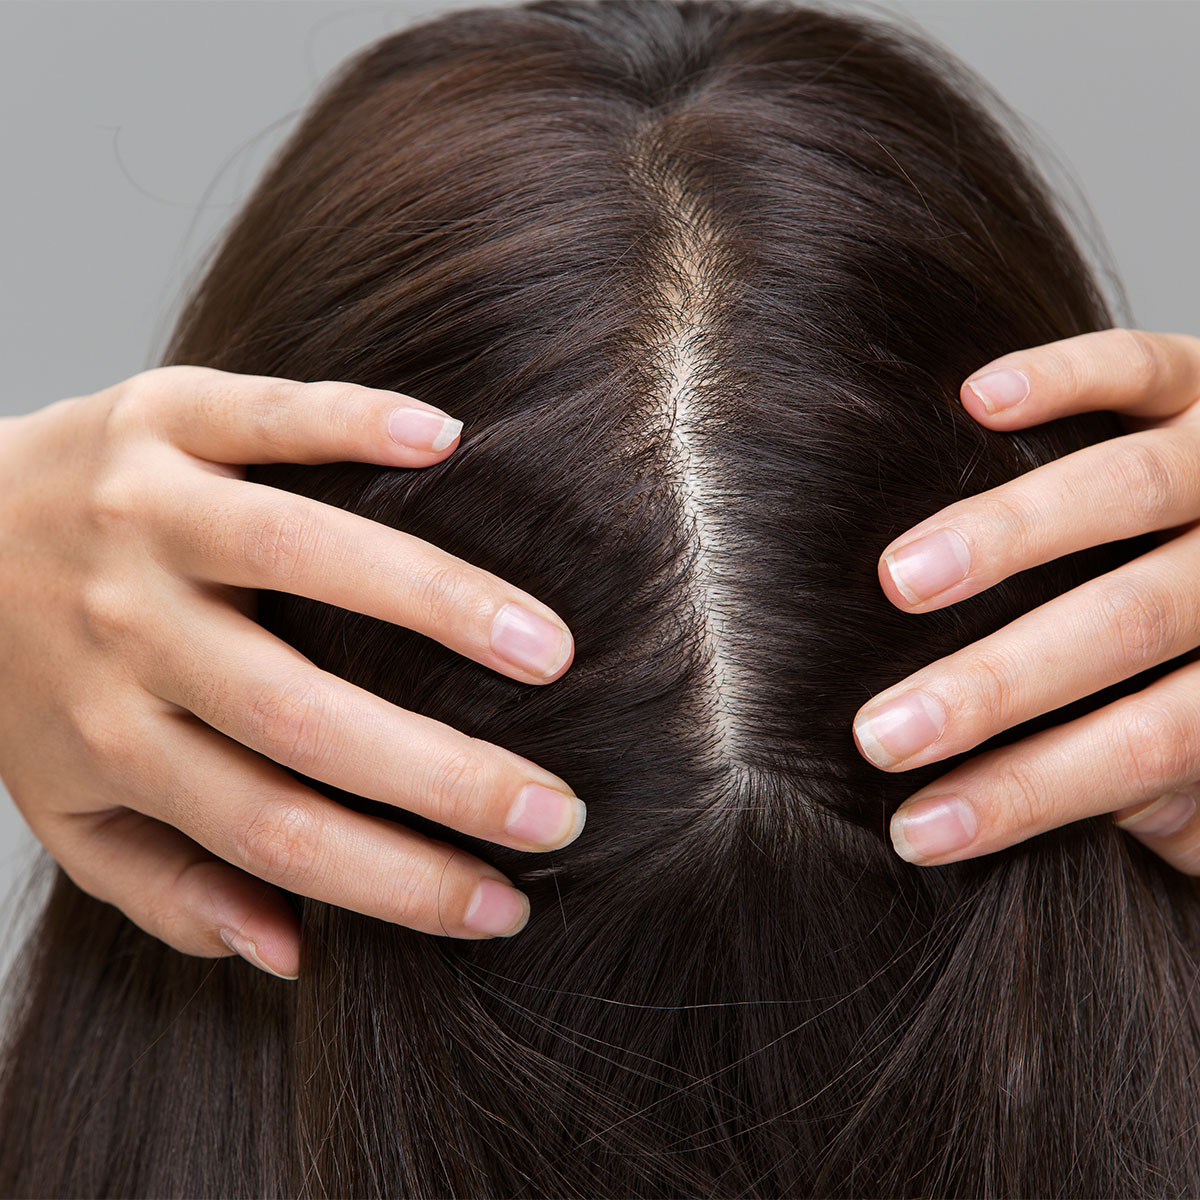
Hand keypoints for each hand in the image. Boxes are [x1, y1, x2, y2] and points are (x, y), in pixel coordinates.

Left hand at [0, 366, 583, 978]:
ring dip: (436, 603)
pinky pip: (266, 417)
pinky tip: (449, 441)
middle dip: (444, 775)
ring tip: (548, 648)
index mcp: (111, 738)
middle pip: (301, 716)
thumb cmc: (33, 680)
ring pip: (300, 556)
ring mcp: (146, 514)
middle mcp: (128, 631)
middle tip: (557, 808)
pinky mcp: (163, 418)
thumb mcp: (71, 810)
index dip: (397, 882)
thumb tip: (292, 953)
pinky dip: (356, 423)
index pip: (275, 832)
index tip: (503, 904)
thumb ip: (167, 890)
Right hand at [851, 328, 1199, 873]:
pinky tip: (975, 399)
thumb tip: (1073, 798)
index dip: (1029, 794)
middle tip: (883, 731)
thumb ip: (1177, 794)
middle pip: (1132, 622)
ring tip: (899, 580)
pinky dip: (1063, 377)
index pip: (1152, 741)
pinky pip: (1143, 366)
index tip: (917, 830)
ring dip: (1008, 536)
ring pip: (1133, 487)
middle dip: (997, 682)